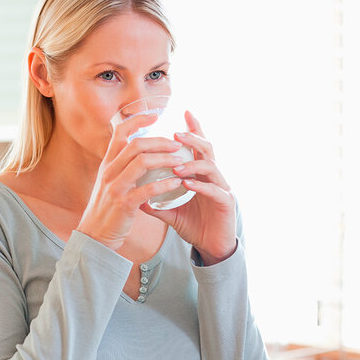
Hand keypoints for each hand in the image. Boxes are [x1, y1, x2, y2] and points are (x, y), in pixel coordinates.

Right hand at [77, 113, 186, 250]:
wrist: (94, 235)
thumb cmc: (107, 209)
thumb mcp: (108, 182)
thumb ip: (120, 167)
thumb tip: (136, 152)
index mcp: (107, 164)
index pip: (119, 133)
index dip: (137, 121)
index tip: (154, 115)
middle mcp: (109, 171)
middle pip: (135, 145)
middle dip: (159, 141)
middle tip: (177, 143)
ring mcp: (115, 187)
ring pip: (142, 163)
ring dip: (165, 159)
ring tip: (181, 161)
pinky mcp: (124, 204)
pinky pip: (147, 189)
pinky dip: (165, 184)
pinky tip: (177, 182)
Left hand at [140, 111, 236, 264]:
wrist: (211, 248)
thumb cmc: (194, 225)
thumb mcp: (171, 212)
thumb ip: (155, 202)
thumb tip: (134, 195)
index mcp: (201, 174)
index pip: (198, 147)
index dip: (193, 128)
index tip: (184, 111)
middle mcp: (214, 177)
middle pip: (207, 149)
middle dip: (192, 138)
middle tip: (176, 134)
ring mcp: (222, 188)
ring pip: (211, 167)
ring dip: (192, 163)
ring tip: (176, 165)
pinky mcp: (226, 203)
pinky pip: (214, 190)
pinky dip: (200, 185)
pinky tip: (186, 183)